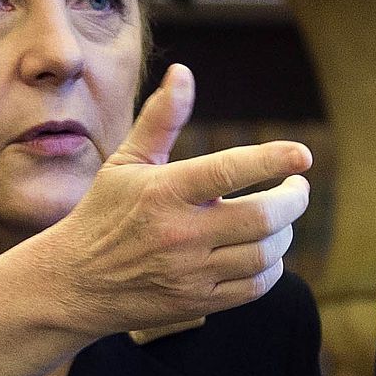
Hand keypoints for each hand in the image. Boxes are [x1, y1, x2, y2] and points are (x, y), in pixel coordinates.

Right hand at [42, 64, 311, 337]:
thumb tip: (183, 72)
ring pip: (264, 253)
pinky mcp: (197, 304)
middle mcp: (179, 234)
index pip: (229, 170)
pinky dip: (272, 267)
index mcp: (164, 191)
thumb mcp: (126, 161)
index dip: (272, 160)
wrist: (73, 285)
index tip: (303, 155)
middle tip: (298, 186)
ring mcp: (190, 273)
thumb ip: (161, 119)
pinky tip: (266, 250)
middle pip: (261, 217)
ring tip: (281, 216)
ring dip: (285, 232)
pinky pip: (255, 287)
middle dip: (294, 199)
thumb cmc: (103, 213)